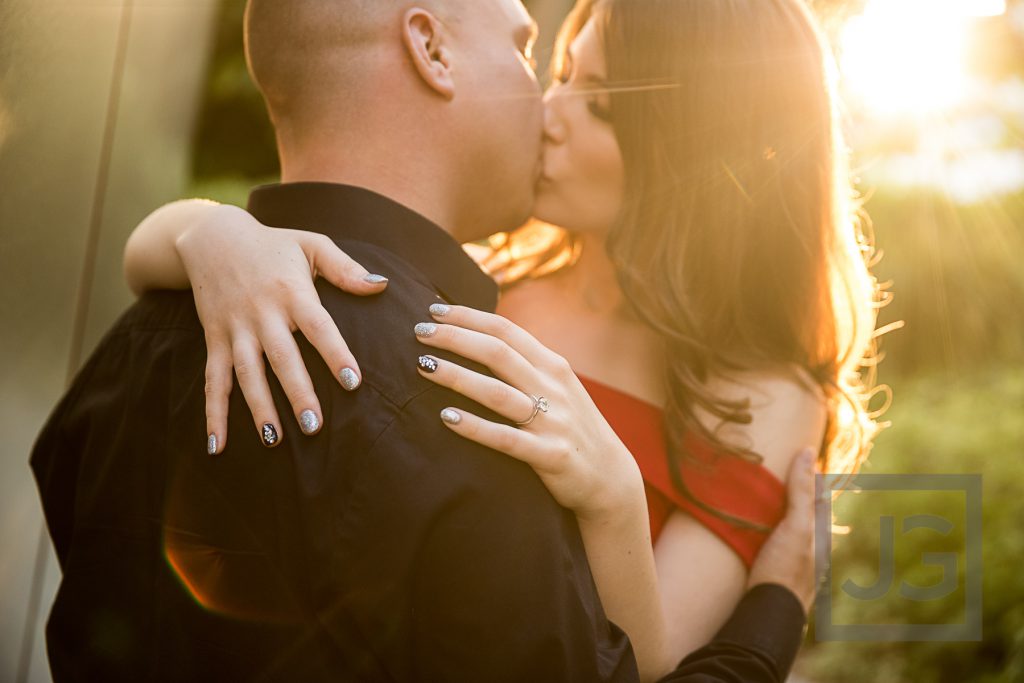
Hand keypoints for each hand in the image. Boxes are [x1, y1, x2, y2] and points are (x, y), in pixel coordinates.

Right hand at [175, 204, 388, 452]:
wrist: (212, 236)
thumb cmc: (273, 244)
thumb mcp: (311, 245)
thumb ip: (346, 268)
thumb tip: (382, 286)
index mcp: (292, 291)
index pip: (318, 326)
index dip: (335, 353)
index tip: (352, 381)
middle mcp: (263, 313)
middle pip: (282, 357)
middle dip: (297, 392)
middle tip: (315, 426)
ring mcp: (236, 329)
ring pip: (247, 373)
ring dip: (259, 407)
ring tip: (274, 440)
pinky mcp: (215, 339)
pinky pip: (213, 380)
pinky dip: (214, 413)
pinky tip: (219, 444)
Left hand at [412, 304, 644, 520]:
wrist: (610, 478)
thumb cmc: (571, 427)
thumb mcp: (557, 387)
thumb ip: (526, 365)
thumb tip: (479, 337)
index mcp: (553, 366)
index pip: (506, 330)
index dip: (468, 317)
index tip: (432, 310)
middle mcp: (553, 388)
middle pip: (497, 353)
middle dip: (455, 338)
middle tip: (418, 333)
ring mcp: (552, 422)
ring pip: (497, 393)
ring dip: (457, 377)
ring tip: (424, 366)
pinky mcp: (550, 456)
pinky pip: (505, 439)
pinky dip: (474, 427)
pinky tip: (446, 417)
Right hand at [746, 447, 821, 613]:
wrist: (769, 614)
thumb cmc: (784, 568)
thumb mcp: (795, 525)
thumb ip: (802, 491)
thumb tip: (808, 452)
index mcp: (821, 537)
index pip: (819, 499)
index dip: (811, 478)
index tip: (799, 457)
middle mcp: (813, 552)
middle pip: (807, 517)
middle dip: (797, 500)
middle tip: (779, 477)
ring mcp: (797, 567)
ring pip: (793, 535)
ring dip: (782, 520)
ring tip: (763, 504)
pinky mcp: (778, 577)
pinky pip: (779, 550)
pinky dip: (772, 538)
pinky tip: (758, 538)